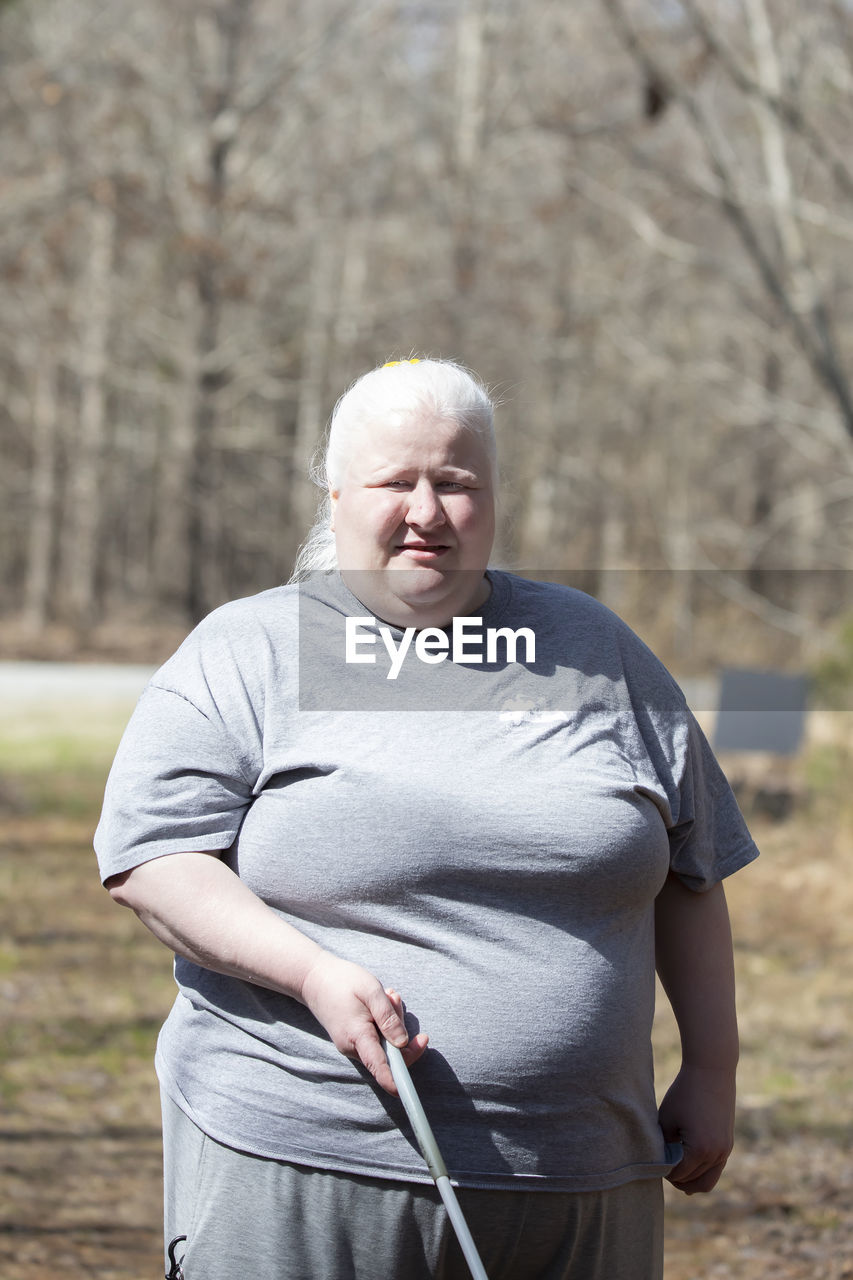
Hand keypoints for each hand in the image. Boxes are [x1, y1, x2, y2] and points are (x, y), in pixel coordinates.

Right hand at [300, 953, 427, 1093]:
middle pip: (390, 1053)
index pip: (379, 1067)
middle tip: (394, 999)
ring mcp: (352, 1045)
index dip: (395, 1081)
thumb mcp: (371, 991)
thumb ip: (388, 1017)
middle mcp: (354, 1047)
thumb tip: (403, 1043)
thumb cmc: (343, 981)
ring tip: (385, 996)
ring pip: (385, 1043)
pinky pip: (377, 1037)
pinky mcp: (353, 1039)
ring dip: (392, 1022)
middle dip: (401, 1029)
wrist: (313, 979)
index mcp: (358, 1036)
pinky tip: (379, 1002)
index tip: (408, 1093)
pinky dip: (383, 1022)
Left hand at [658, 1062, 735, 1194]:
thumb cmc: (684, 1093)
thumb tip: (660, 1163)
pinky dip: (703, 1171)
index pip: (679, 1175)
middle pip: (696, 1184)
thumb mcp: (667, 1119)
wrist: (712, 1072)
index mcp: (699, 1150)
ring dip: (692, 1180)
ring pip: (709, 1181)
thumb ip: (663, 1145)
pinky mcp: (728, 1143)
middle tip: (664, 1171)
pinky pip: (716, 1168)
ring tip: (676, 1173)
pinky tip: (689, 1165)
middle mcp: (716, 1155)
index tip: (654, 1165)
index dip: (664, 1173)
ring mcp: (725, 1150)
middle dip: (678, 1181)